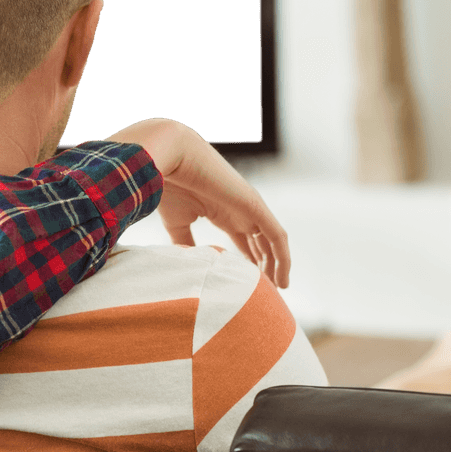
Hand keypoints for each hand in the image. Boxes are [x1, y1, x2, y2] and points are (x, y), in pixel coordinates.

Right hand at [109, 119, 290, 287]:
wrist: (171, 158)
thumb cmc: (170, 186)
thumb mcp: (177, 223)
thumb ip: (185, 243)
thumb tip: (187, 265)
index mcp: (224, 212)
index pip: (245, 241)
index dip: (249, 262)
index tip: (249, 285)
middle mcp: (241, 210)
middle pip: (262, 243)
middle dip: (266, 266)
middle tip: (268, 292)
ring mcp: (250, 208)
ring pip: (273, 242)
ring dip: (278, 265)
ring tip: (279, 289)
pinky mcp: (256, 207)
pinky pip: (277, 236)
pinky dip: (282, 258)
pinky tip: (282, 278)